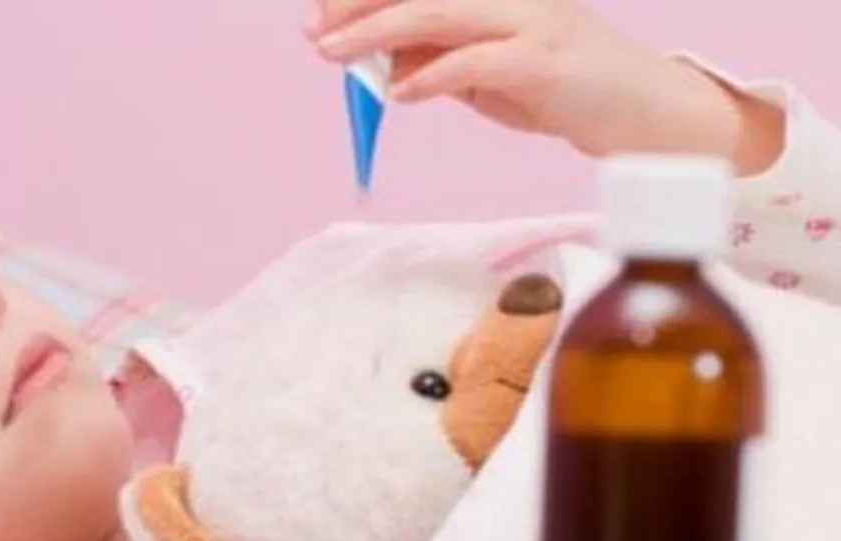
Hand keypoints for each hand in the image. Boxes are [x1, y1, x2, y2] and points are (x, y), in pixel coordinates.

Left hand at [309, 0, 783, 173]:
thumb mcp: (486, 76)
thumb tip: (380, 65)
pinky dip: (430, 76)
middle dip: (359, 7)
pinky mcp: (544, 59)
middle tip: (316, 33)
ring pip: (438, 12)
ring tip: (335, 54)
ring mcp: (531, 19)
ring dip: (378, 33)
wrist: (642, 113)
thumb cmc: (562, 91)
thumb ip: (438, 64)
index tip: (321, 14)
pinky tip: (398, 93)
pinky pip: (475, 59)